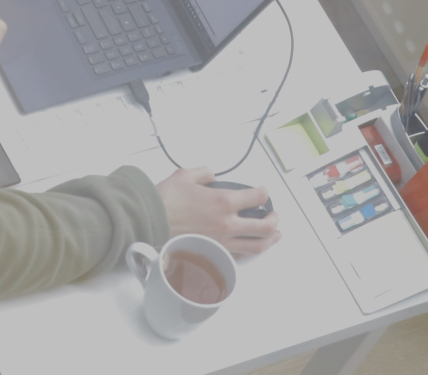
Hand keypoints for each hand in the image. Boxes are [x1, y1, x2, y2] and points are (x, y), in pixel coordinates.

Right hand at [155, 167, 279, 255]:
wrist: (151, 222)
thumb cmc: (166, 200)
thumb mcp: (185, 175)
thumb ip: (204, 172)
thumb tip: (212, 174)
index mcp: (224, 201)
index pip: (257, 197)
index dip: (264, 193)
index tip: (263, 192)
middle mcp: (228, 223)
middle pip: (265, 226)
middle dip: (274, 219)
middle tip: (275, 215)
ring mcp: (224, 242)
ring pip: (258, 245)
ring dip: (271, 239)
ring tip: (275, 235)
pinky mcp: (216, 253)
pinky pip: (241, 254)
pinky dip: (250, 249)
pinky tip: (251, 246)